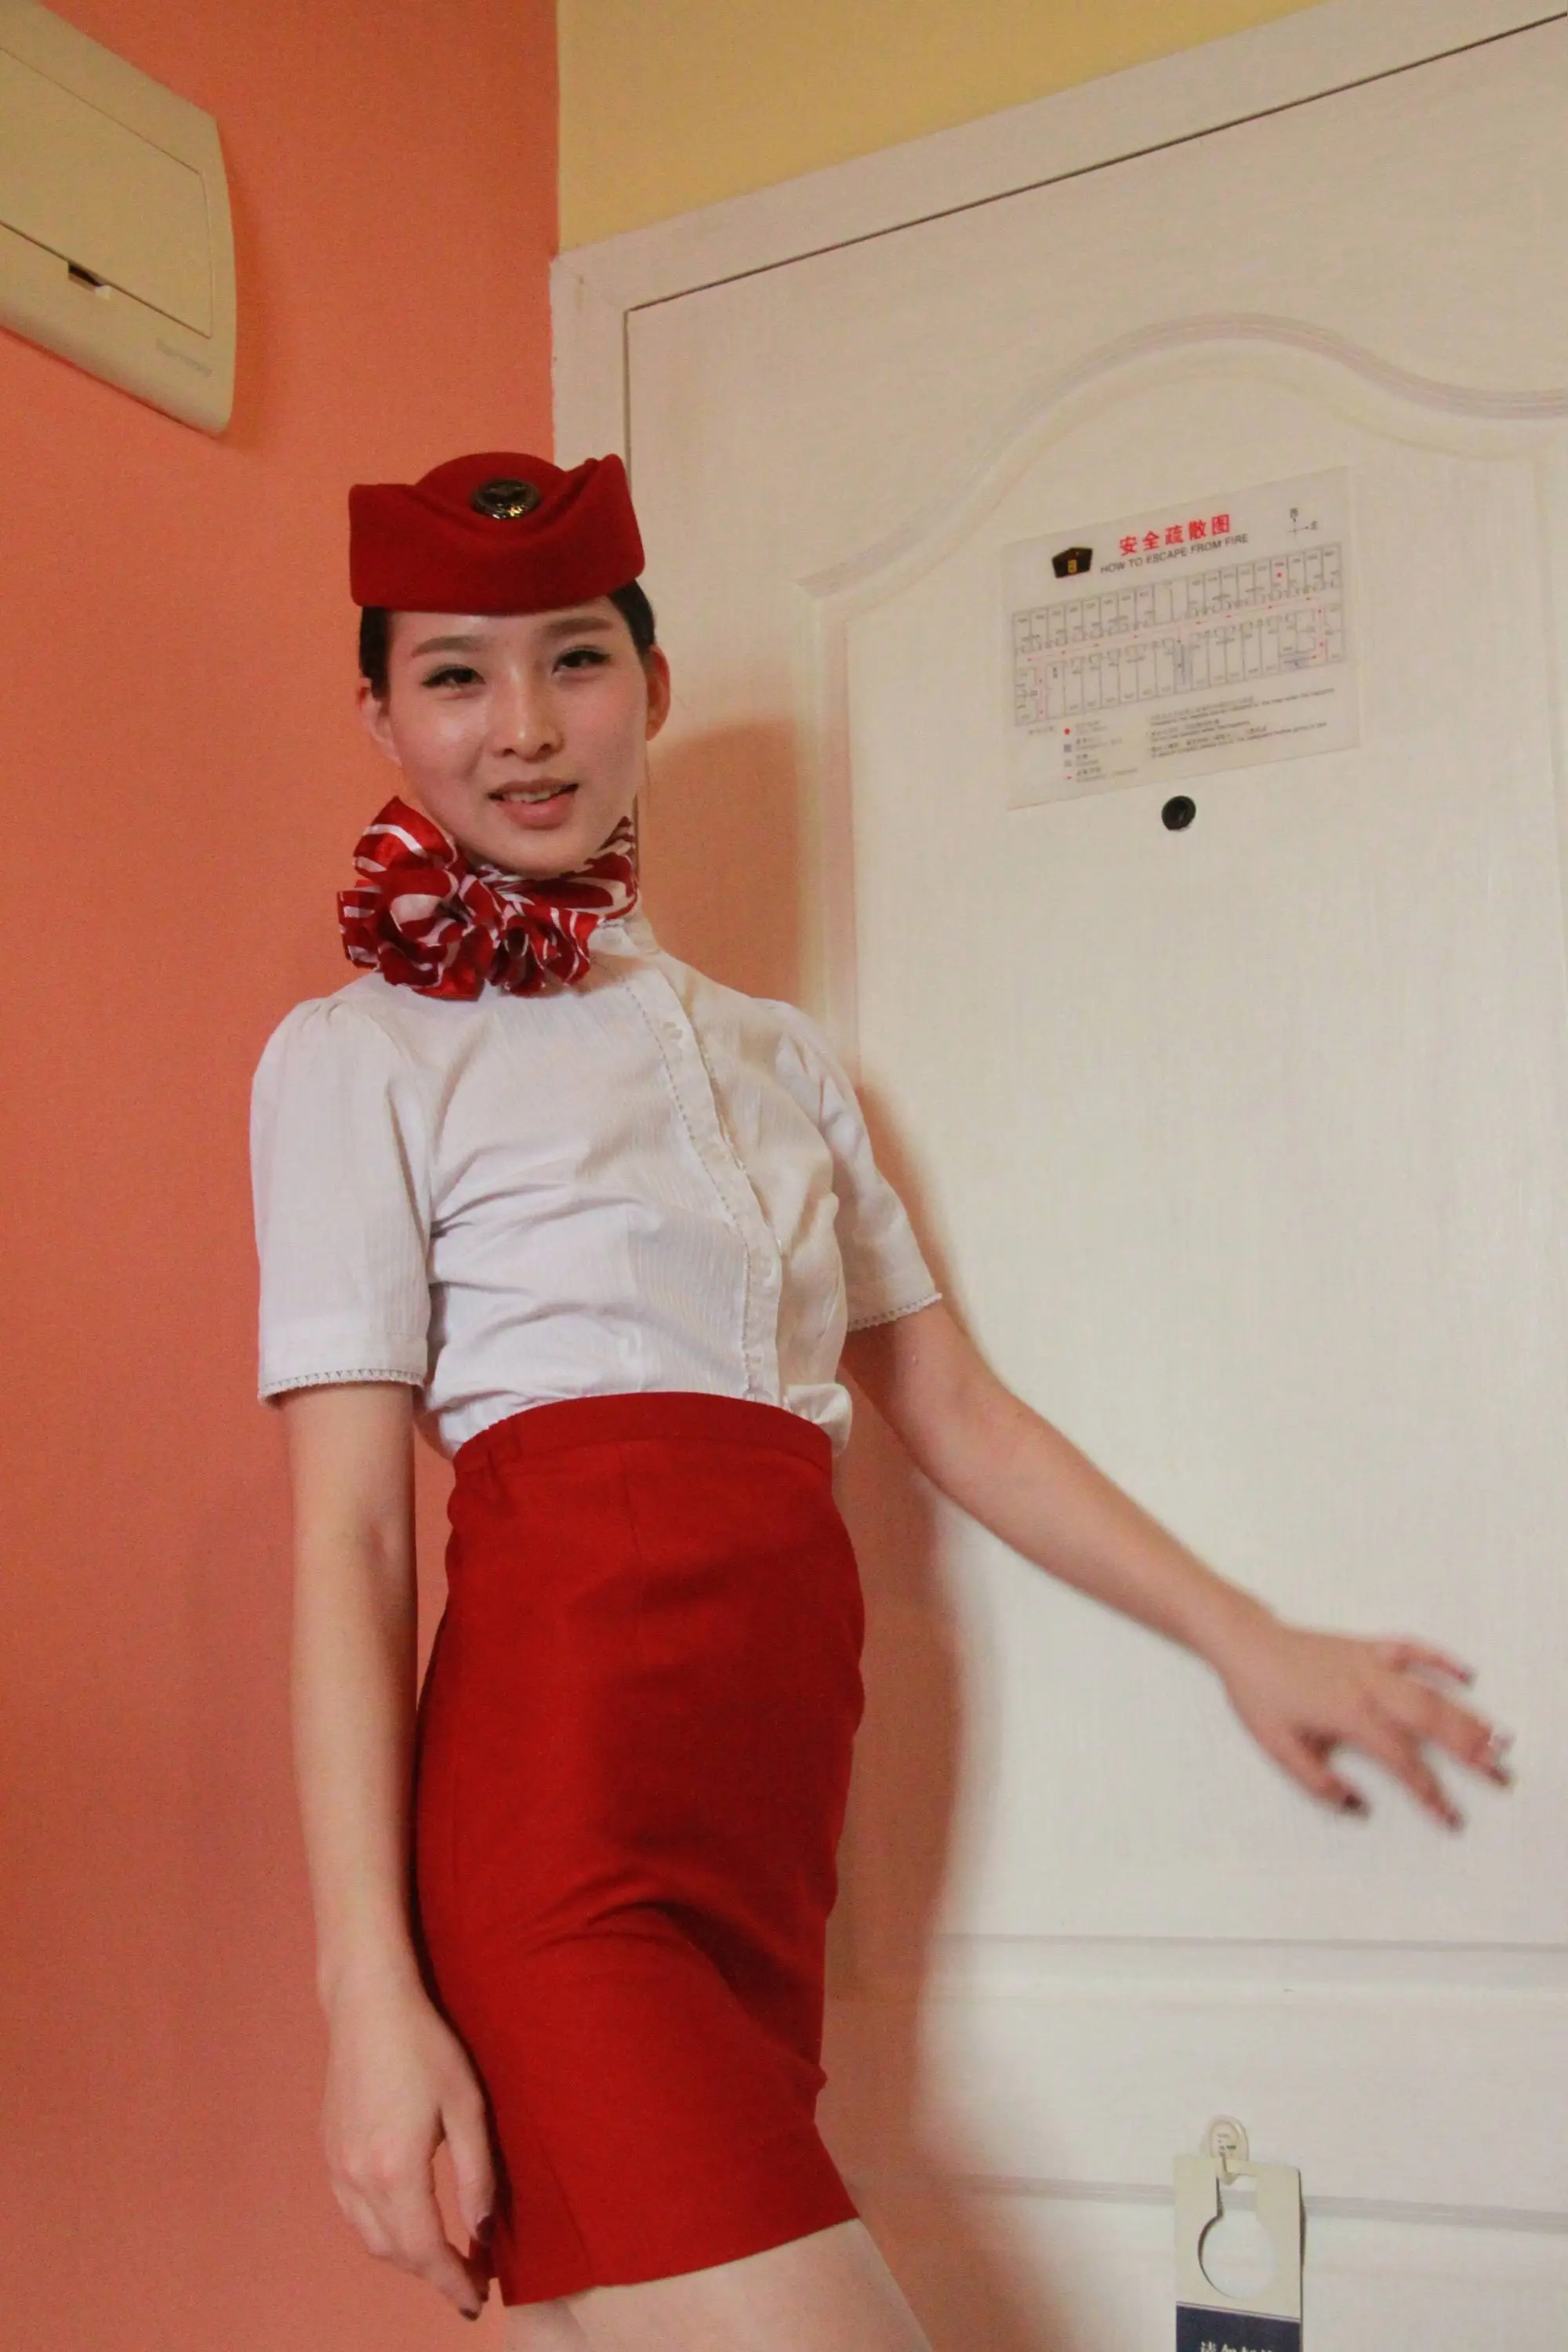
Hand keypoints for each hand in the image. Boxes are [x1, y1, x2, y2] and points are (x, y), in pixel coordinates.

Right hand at [321, 1970, 494, 2319]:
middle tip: (471, 2281)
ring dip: (407, 2256)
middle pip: (395, 2253)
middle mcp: (358, 2177)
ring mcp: (337, 2167)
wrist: (368, 2005)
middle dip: (433, 2274)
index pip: (426, 2251)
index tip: (479, 2300)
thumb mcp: (467, 2105)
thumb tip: (483, 2230)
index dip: (454, 2282)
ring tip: (446, 2257)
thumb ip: (477, 2173)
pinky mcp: (330, 2152)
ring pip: (370, 2238)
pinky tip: (408, 2221)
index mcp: (395, 2169)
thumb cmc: (425, 2045)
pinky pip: (354, 2214)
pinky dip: (383, 2231)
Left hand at [1214, 1616, 1512, 1826]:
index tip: (1450, 1816)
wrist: (1245, 1643)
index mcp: (1349, 1717)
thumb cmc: (1259, 1694)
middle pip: (1432, 1723)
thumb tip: (1357, 1807)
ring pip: (1431, 1691)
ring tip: (1498, 1738)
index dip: (1430, 1793)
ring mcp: (1371, 1663)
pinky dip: (1442, 1660)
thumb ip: (1319, 1783)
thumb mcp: (1280, 1749)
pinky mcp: (1367, 1646)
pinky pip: (1413, 1649)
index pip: (1403, 1762)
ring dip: (1467, 1715)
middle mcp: (1368, 1688)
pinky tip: (1468, 1674)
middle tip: (1500, 1775)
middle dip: (1470, 1752)